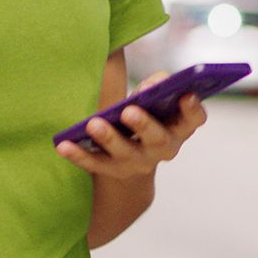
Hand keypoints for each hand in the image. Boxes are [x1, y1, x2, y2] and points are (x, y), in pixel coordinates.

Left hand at [54, 72, 207, 177]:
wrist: (131, 160)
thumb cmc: (146, 115)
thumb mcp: (154, 99)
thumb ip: (155, 85)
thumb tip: (150, 86)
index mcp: (179, 127)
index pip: (194, 120)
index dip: (193, 109)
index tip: (186, 94)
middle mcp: (163, 148)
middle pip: (157, 138)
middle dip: (144, 124)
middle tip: (130, 111)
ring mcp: (137, 163)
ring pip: (124, 153)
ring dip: (109, 138)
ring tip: (93, 125)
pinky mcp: (111, 171)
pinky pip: (94, 164)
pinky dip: (78, 155)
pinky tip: (63, 145)